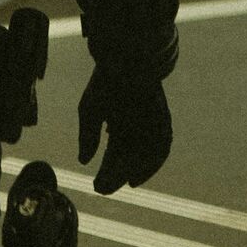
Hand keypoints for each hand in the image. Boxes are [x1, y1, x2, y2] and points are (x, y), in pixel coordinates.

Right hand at [78, 65, 171, 193]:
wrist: (126, 59)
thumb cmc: (105, 82)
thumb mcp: (90, 111)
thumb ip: (88, 136)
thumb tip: (83, 161)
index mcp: (118, 125)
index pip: (114, 156)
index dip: (107, 172)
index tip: (98, 186)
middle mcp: (136, 129)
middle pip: (128, 160)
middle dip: (116, 175)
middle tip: (103, 188)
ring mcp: (151, 126)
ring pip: (145, 157)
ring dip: (134, 172)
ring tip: (119, 183)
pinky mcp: (163, 122)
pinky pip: (161, 148)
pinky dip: (151, 163)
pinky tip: (139, 171)